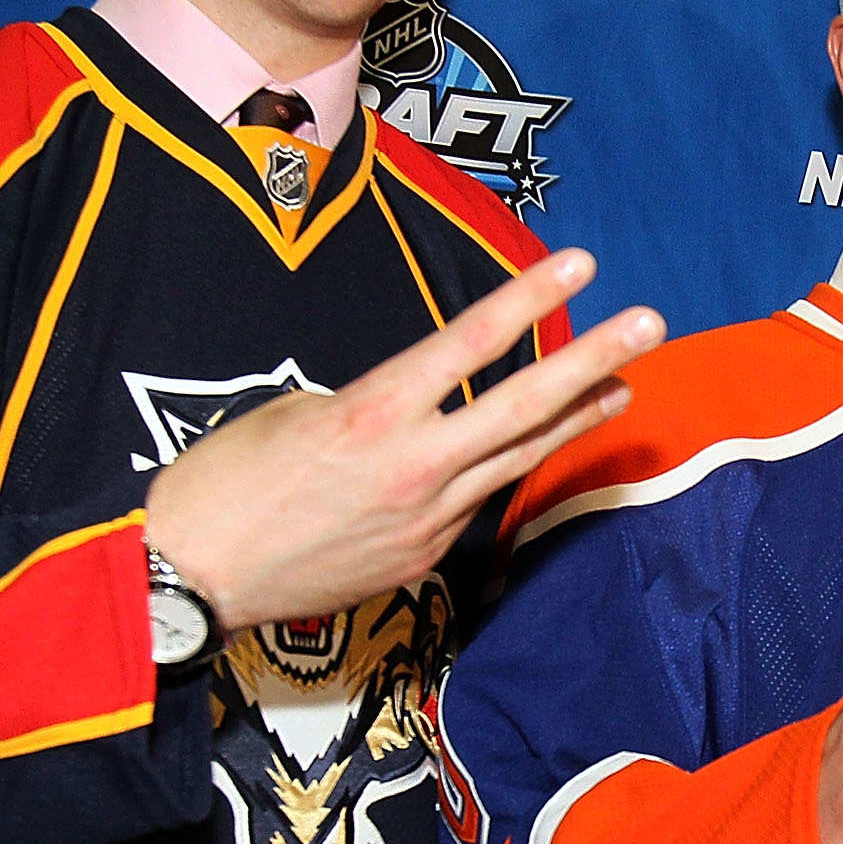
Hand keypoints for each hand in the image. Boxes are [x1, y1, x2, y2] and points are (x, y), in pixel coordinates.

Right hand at [144, 249, 662, 629]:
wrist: (192, 577)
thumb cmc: (226, 482)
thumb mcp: (297, 411)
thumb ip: (375, 406)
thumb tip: (415, 413)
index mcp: (375, 414)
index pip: (472, 344)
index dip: (531, 299)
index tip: (582, 265)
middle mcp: (415, 466)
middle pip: (524, 406)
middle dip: (593, 360)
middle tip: (649, 325)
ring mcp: (427, 520)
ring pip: (516, 458)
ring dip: (572, 420)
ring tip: (620, 388)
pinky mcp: (421, 560)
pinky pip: (471, 504)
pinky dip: (496, 471)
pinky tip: (516, 452)